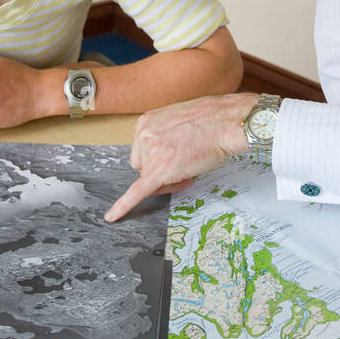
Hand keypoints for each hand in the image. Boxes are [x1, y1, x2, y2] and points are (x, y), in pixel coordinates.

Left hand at [104, 93, 258, 221]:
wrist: (227, 122)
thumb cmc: (213, 121)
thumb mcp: (180, 122)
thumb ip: (166, 137)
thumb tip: (168, 157)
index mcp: (146, 122)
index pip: (142, 150)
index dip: (158, 159)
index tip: (175, 158)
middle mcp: (144, 135)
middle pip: (142, 166)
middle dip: (160, 172)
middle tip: (184, 170)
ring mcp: (151, 152)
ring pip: (149, 179)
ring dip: (167, 181)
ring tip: (189, 172)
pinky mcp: (160, 171)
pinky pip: (138, 192)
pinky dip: (124, 206)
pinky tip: (112, 217)